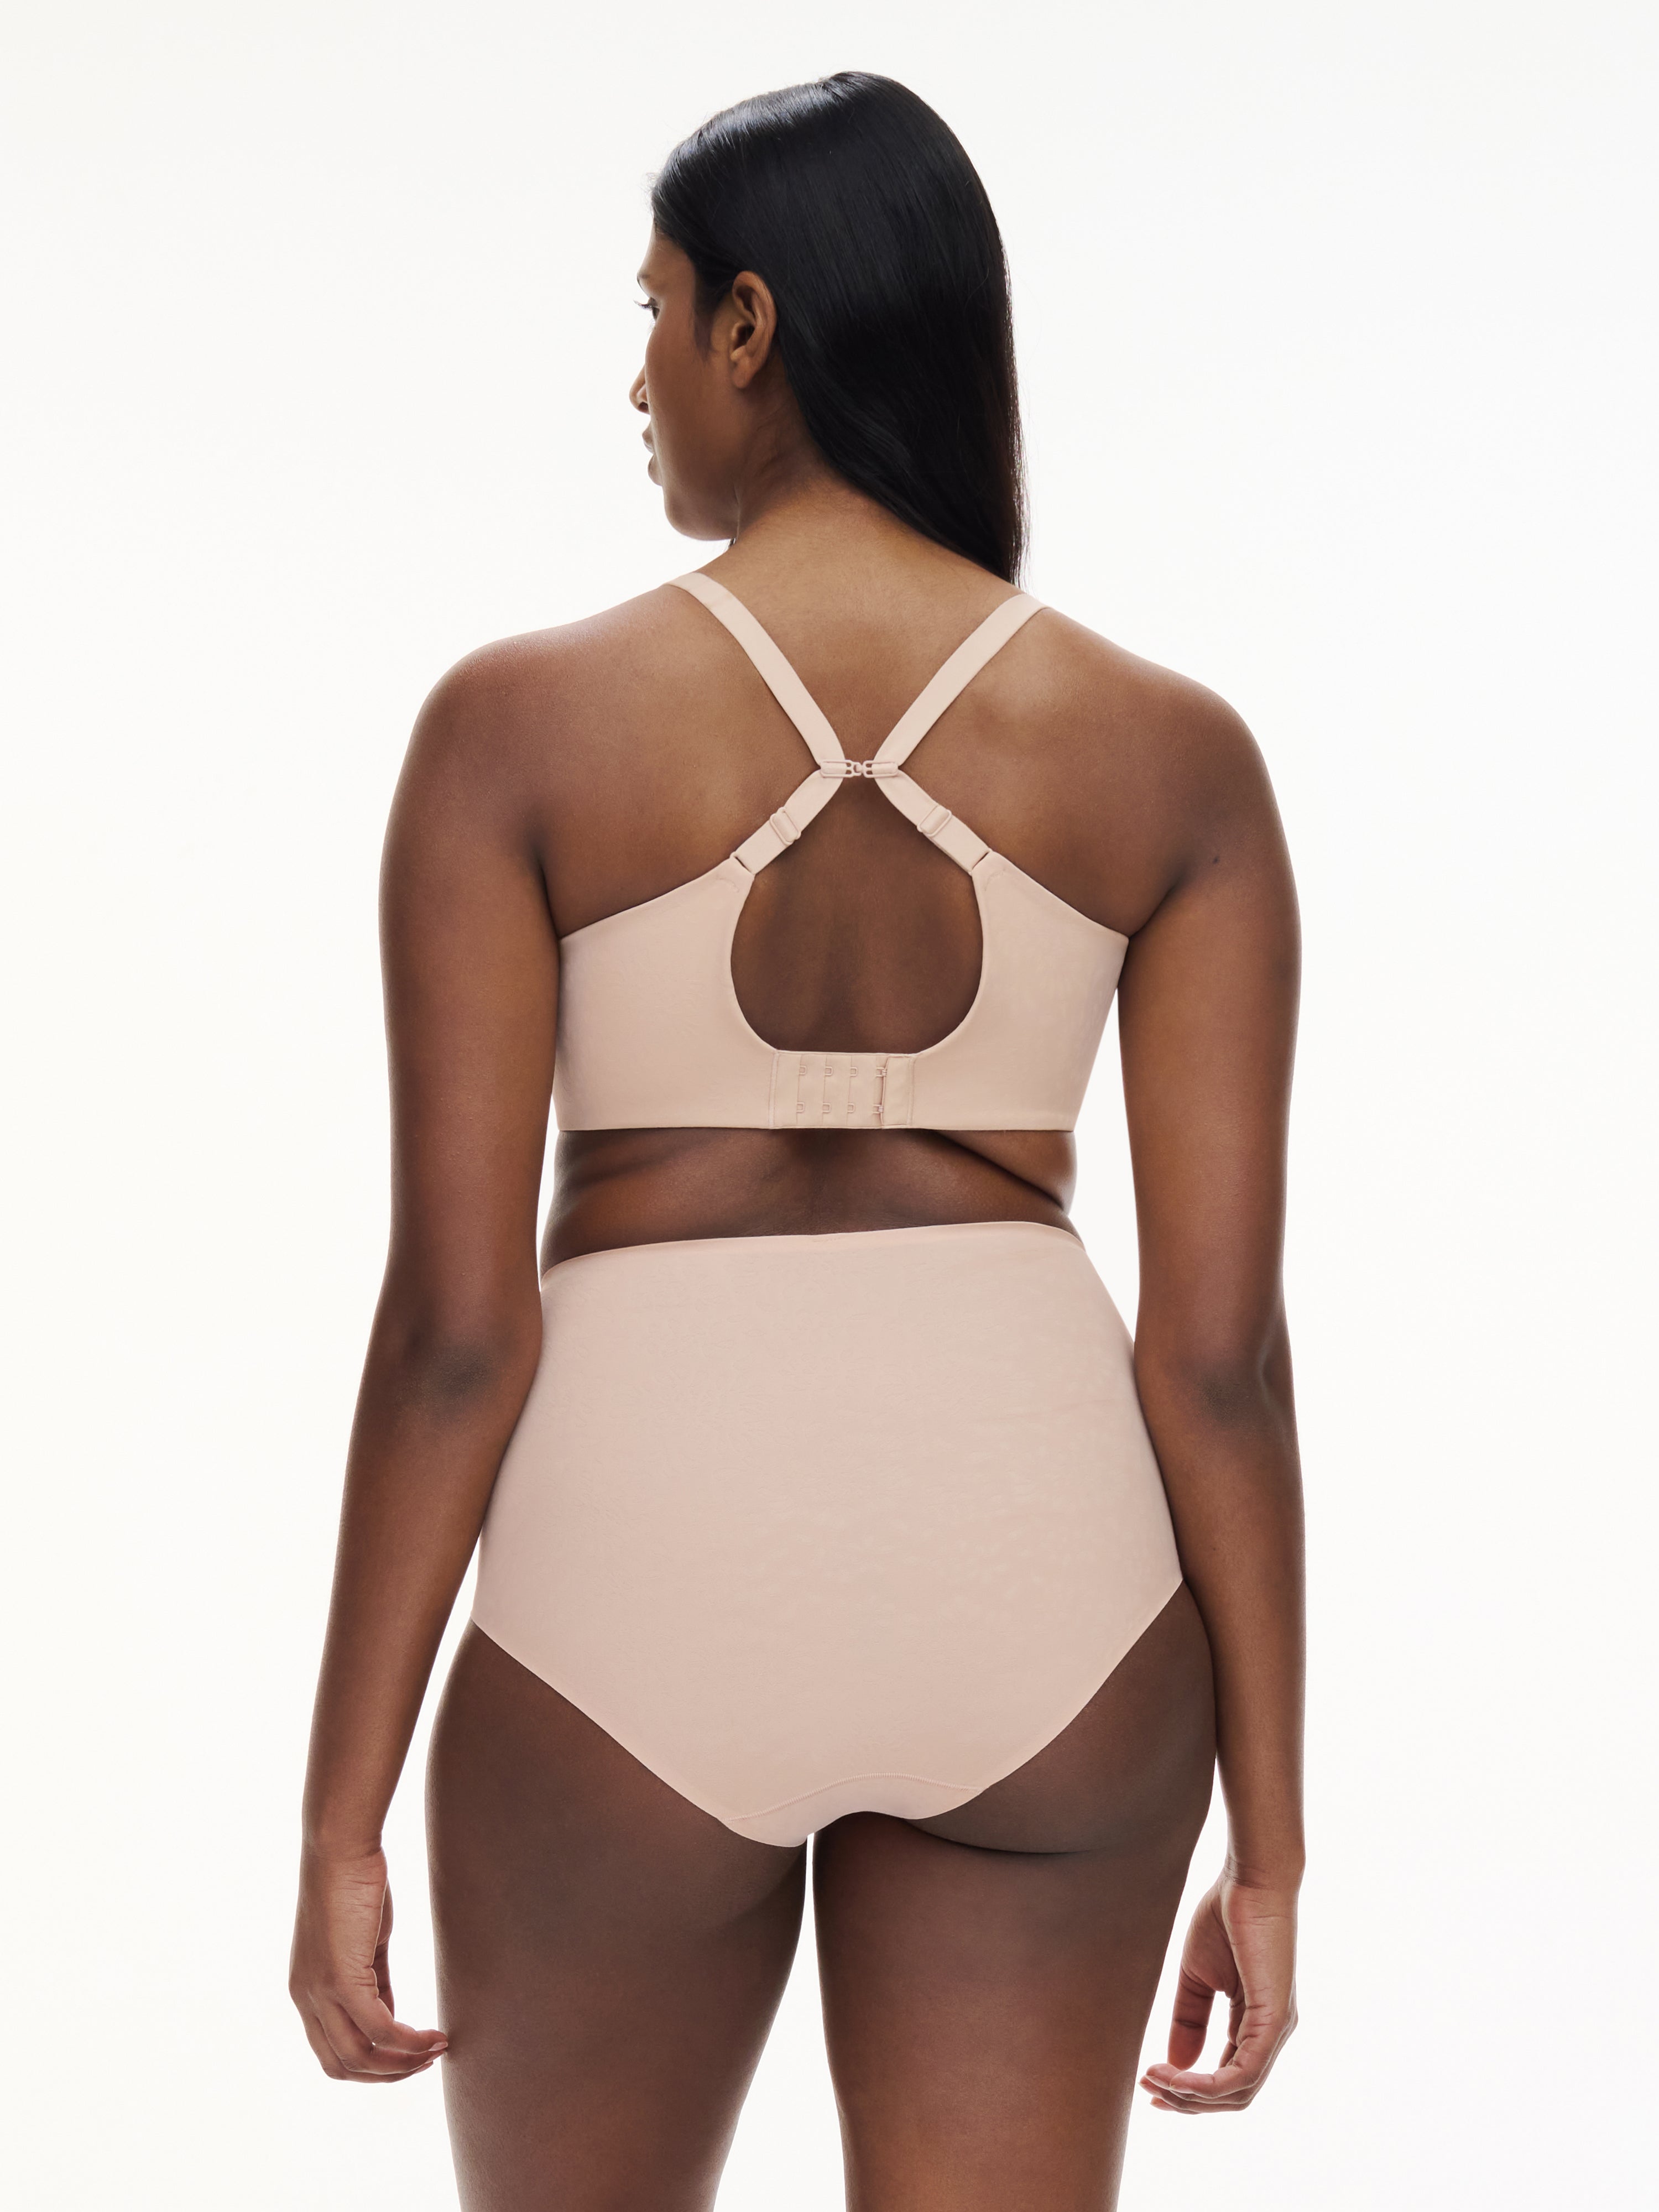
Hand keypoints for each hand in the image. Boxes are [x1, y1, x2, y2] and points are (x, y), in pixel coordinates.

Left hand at [290, 1845, 447, 2081]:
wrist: (340, 1846)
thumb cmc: (354, 1882)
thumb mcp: (363, 1942)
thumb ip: (372, 1981)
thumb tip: (389, 2014)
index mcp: (307, 1991)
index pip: (333, 2052)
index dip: (371, 2064)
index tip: (408, 2055)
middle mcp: (306, 1999)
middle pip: (342, 2066)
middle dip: (387, 2074)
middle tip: (425, 2062)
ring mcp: (319, 1992)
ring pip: (360, 2057)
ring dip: (401, 2064)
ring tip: (436, 2051)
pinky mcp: (340, 1979)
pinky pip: (379, 2029)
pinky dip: (408, 2042)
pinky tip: (433, 2037)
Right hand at [1141, 1870, 1297, 2111]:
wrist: (1251, 1879)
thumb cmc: (1227, 1917)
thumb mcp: (1198, 1976)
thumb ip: (1190, 2019)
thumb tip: (1176, 2065)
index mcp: (1255, 2023)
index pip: (1228, 2077)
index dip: (1190, 2089)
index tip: (1150, 2083)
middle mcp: (1271, 2034)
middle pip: (1233, 2095)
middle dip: (1188, 2101)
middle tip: (1150, 2090)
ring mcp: (1276, 2030)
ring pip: (1238, 2091)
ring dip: (1192, 2095)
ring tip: (1155, 2080)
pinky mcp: (1274, 2020)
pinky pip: (1243, 2072)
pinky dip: (1207, 2083)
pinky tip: (1176, 2076)